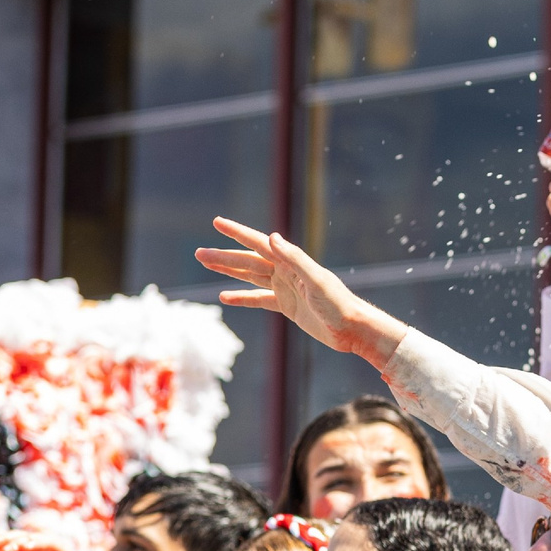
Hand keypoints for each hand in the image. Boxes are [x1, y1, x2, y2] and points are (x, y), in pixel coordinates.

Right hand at [0, 530, 82, 550]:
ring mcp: (33, 543)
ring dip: (4, 539)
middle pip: (30, 538)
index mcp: (63, 550)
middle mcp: (48, 542)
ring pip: (17, 537)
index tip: (22, 547)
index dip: (36, 543)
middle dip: (15, 542)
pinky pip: (8, 540)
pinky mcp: (22, 547)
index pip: (49, 542)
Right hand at [197, 219, 404, 366]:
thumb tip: (272, 236)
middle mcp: (286, 272)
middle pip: (248, 260)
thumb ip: (294, 258)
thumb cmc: (338, 303)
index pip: (258, 243)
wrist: (352, 328)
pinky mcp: (287, 306)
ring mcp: (285, 288)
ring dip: (228, 271)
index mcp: (291, 262)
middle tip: (198, 253)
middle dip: (223, 256)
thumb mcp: (315, 280)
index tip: (217, 222)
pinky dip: (242, 297)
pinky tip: (224, 296)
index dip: (237, 233)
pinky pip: (259, 299)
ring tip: (206, 265)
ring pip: (249, 276)